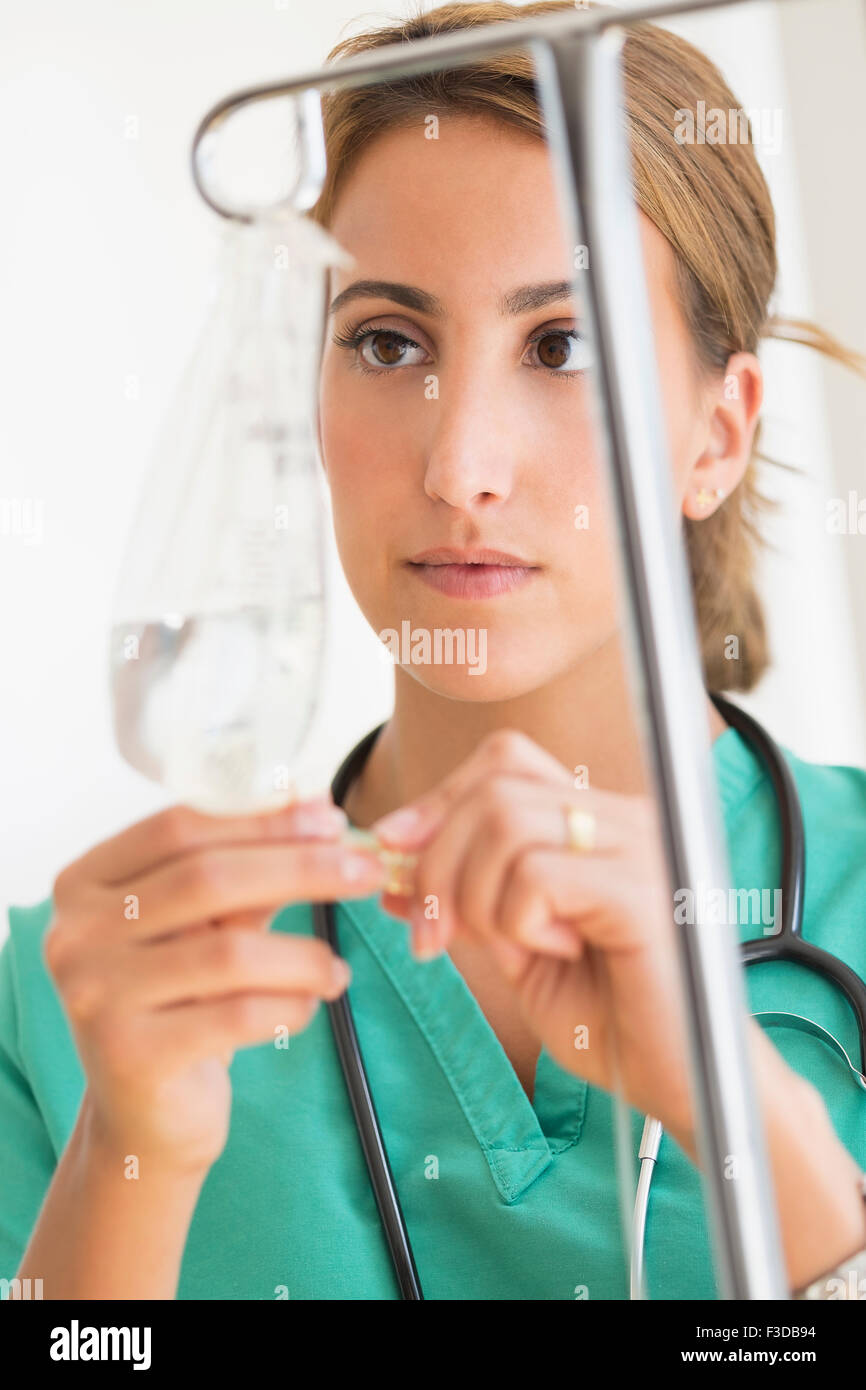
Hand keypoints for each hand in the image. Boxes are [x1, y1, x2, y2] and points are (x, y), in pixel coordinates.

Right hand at [44, 797, 385, 1174]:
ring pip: (230, 952)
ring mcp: (95, 996)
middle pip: (207, 879)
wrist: (147, 1118)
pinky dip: (291, 1005)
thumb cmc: (182, 1002)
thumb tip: (319, 808)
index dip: (263, 819)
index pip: (180, 827)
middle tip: (367, 870)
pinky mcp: (131, 1057)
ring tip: (337, 970)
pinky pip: (239, 1015)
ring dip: (305, 954)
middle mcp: (73, 935)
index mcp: (83, 884)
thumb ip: (247, 872)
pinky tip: (310, 1007)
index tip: (332, 816)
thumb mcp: (206, 927)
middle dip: (301, 867)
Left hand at [372, 727, 706, 1141]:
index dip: (438, 800)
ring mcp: (640, 846)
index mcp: (599, 822)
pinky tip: (561, 952)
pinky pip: (537, 875)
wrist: (683, 1083)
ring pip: (505, 823)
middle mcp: (625, 817)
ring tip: (514, 948)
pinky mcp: (643, 889)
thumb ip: (468, 899)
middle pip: (493, 786)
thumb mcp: (517, 950)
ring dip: (476, 898)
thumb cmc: (611, 1020)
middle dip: (436, 861)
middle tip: (430, 935)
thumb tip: (391, 861)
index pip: (504, 761)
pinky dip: (519, 921)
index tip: (393, 850)